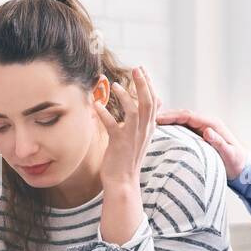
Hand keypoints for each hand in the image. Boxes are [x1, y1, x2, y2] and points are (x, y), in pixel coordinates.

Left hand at [95, 67, 156, 188]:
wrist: (123, 182)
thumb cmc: (127, 160)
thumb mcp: (140, 138)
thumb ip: (145, 121)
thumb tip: (154, 104)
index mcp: (149, 128)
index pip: (154, 102)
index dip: (149, 85)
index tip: (142, 71)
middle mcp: (144, 130)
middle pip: (148, 102)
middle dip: (143, 84)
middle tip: (136, 68)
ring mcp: (132, 137)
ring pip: (135, 110)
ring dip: (125, 96)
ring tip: (115, 85)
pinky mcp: (119, 143)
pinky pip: (112, 125)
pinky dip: (104, 113)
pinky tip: (96, 104)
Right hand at [156, 108, 247, 179]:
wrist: (242, 168)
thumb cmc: (236, 162)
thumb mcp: (229, 154)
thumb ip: (219, 142)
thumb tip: (207, 131)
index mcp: (212, 124)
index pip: (188, 116)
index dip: (172, 116)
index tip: (157, 119)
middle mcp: (206, 124)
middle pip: (182, 116)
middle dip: (166, 116)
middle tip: (148, 120)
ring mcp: (202, 130)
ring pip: (181, 122)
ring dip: (167, 122)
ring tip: (150, 125)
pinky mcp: (199, 136)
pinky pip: (183, 129)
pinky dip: (172, 129)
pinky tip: (162, 133)